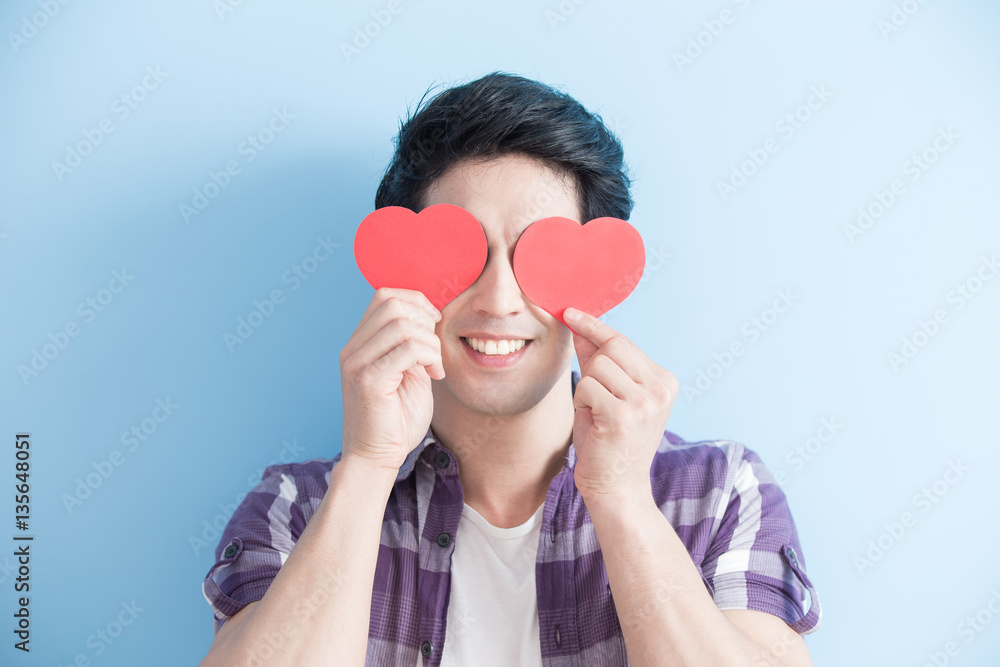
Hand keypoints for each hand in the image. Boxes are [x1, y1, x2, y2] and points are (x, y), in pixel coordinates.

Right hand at [339, 288, 444, 472]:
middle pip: (392, 303)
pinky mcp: (369, 381)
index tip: (434, 324)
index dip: (416, 301)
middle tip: (435, 348)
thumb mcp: (408, 373)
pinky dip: (430, 357)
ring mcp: (357, 364)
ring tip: (435, 366)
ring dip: (431, 343)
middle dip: (424, 319)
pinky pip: (407, 349)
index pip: (384, 297)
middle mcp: (353, 350)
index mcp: (359, 344)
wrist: (376, 459)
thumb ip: (413, 346)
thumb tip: (430, 319)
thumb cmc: (396, 421)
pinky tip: (434, 375)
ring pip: (402, 325)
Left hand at [563, 307, 678, 502]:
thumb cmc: (608, 440)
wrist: (616, 488)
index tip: (570, 312)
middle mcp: (661, 388)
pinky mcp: (625, 416)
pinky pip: (587, 387)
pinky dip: (582, 403)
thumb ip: (596, 359)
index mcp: (664, 381)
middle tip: (595, 399)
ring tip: (597, 415)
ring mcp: (646, 402)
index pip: (623, 341)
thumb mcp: (605, 394)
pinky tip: (594, 423)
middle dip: (592, 369)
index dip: (594, 325)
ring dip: (586, 390)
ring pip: (597, 367)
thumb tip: (578, 323)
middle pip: (610, 349)